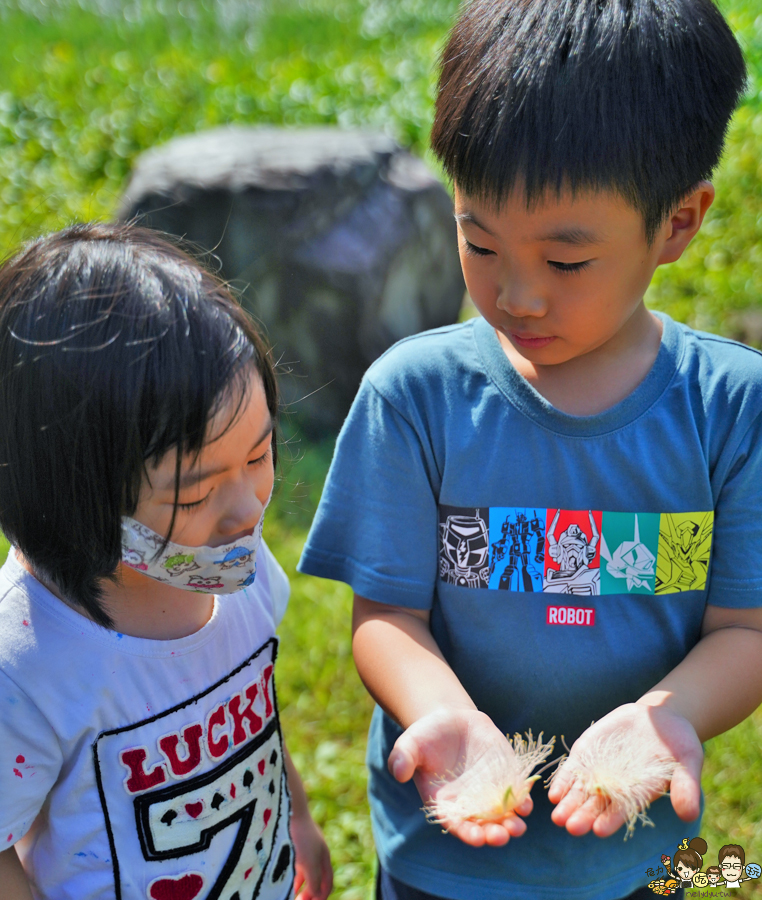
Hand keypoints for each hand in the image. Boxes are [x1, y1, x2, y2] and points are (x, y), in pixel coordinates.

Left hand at [291, 811, 332, 899]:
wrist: (289, 809)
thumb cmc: (301, 836)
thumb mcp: (309, 862)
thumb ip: (314, 881)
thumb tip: (315, 895)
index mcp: (324, 857)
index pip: (327, 884)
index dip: (321, 898)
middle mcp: (316, 853)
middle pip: (316, 880)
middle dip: (310, 894)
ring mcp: (304, 848)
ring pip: (304, 874)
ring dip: (299, 888)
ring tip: (290, 896)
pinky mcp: (292, 844)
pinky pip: (294, 866)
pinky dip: (291, 877)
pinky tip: (283, 882)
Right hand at [388, 708, 532, 846]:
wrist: (450, 720)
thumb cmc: (426, 736)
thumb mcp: (410, 743)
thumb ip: (403, 758)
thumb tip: (398, 772)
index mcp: (445, 803)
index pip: (457, 825)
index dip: (468, 832)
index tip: (477, 838)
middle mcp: (470, 804)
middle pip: (484, 827)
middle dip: (494, 833)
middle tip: (502, 835)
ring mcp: (490, 793)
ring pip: (504, 816)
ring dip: (512, 824)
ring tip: (518, 826)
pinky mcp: (506, 778)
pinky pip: (517, 795)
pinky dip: (523, 802)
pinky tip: (527, 804)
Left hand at [548, 702, 702, 837]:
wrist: (660, 719)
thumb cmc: (679, 745)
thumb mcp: (688, 762)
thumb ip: (686, 787)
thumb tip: (688, 814)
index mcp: (638, 794)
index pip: (622, 812)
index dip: (611, 820)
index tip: (599, 830)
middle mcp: (615, 788)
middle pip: (596, 806)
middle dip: (583, 817)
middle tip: (571, 828)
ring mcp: (599, 770)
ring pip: (580, 791)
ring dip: (569, 804)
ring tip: (557, 817)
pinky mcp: (588, 753)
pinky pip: (573, 770)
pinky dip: (564, 781)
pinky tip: (554, 794)